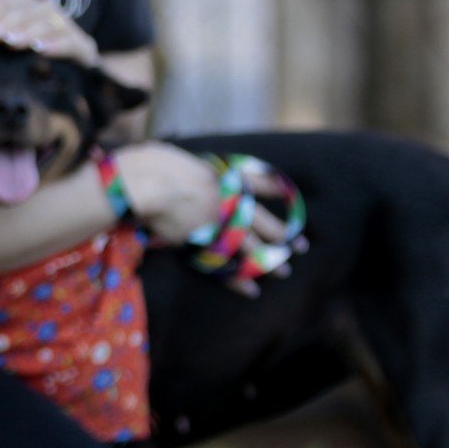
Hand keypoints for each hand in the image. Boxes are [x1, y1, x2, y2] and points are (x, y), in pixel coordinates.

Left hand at [0, 0, 97, 64]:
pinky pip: (72, 41)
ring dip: (30, 29)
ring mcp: (69, 29)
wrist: (77, 81)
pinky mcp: (83, 47)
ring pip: (51, 20)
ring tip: (12, 41)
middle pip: (32, 7)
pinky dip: (56, 43)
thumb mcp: (11, 50)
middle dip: (9, 19)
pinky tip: (40, 49)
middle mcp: (50, 14)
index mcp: (32, 9)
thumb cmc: (34, 64)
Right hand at [113, 143, 292, 295]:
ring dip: (270, 261)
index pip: (260, 184)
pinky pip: (225, 266)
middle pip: (263, 222)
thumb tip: (171, 159)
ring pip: (252, 248)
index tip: (293, 200)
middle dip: (283, 235)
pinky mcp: (202, 245)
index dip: (278, 192)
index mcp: (225, 178)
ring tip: (284, 272)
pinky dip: (238, 280)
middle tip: (301, 246)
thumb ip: (186, 168)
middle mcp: (228, 203)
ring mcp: (217, 226)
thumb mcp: (178, 157)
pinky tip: (252, 290)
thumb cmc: (153, 166)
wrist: (147, 183)